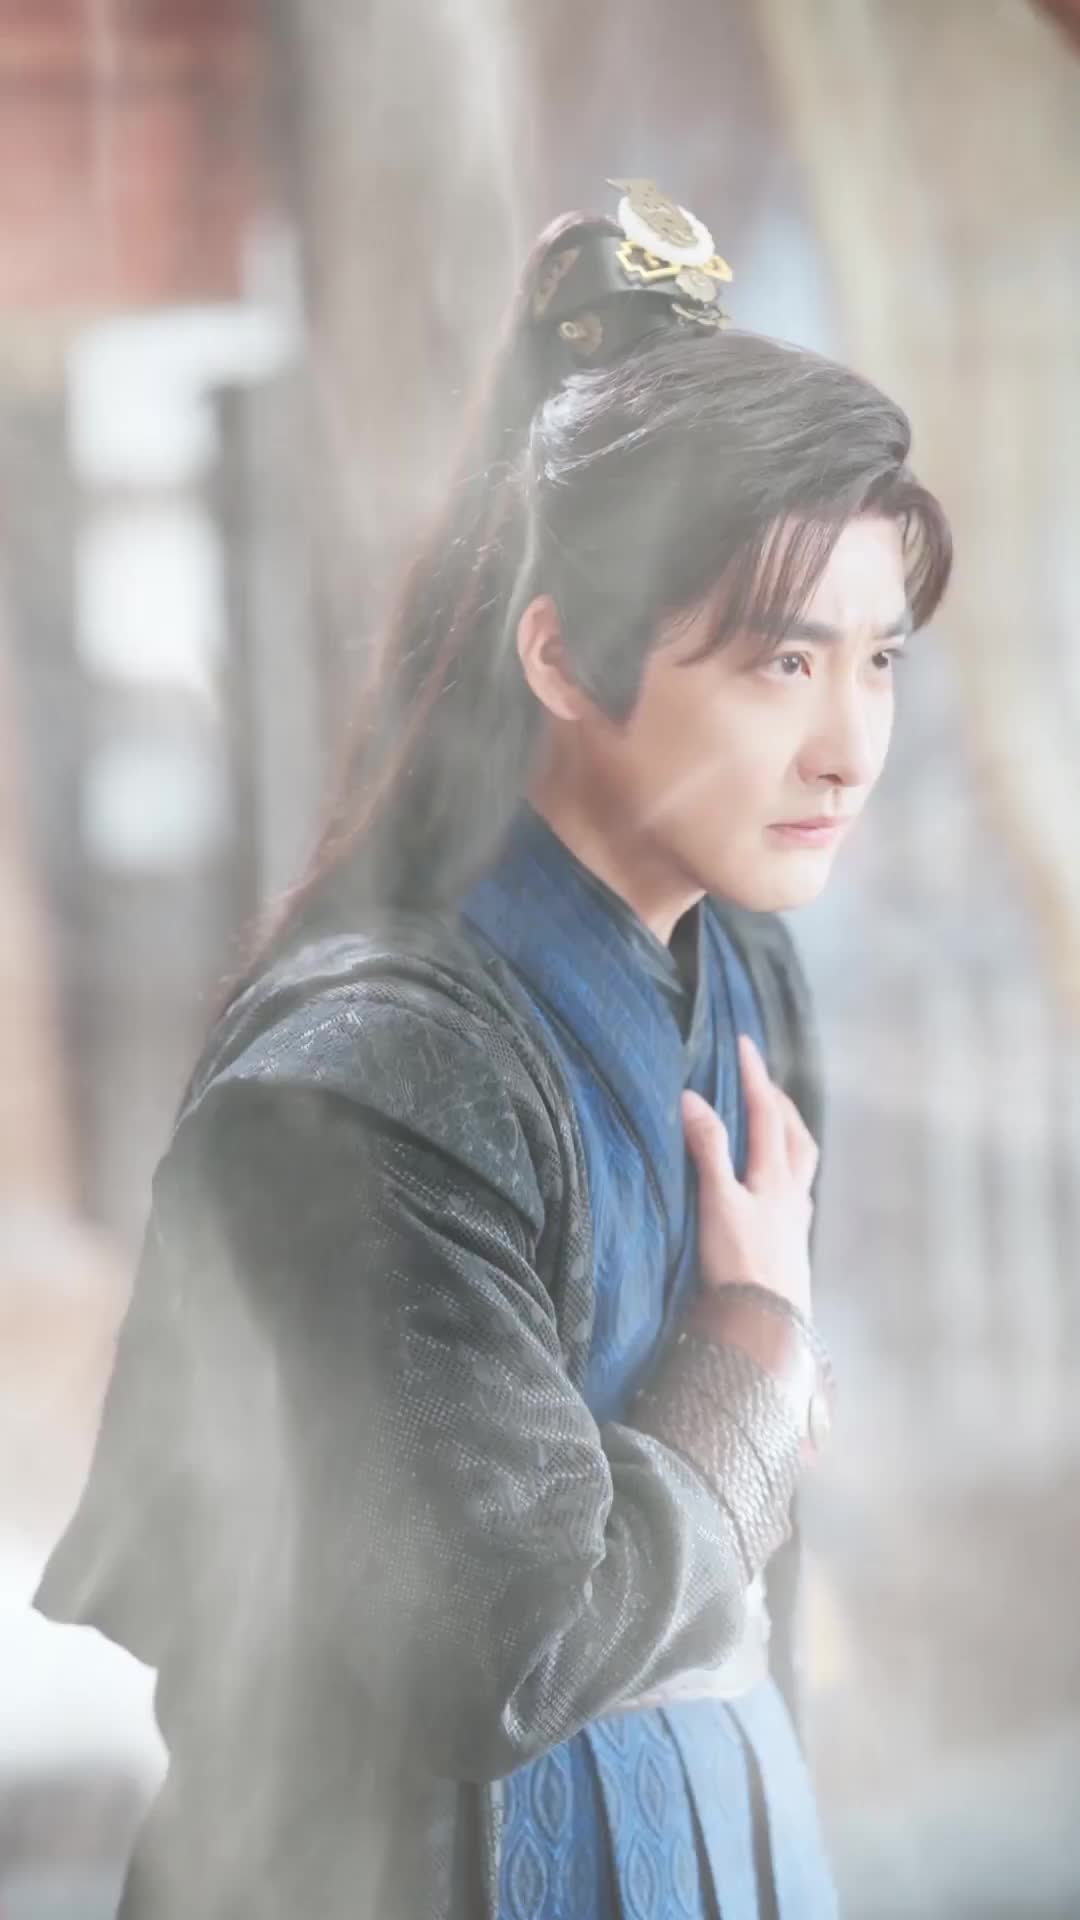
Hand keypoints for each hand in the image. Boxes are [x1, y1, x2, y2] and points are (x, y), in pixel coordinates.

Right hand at [682, 1034, 817, 1320]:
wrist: (767, 1328)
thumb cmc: (740, 1267)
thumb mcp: (718, 1204)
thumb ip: (707, 1151)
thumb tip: (693, 1099)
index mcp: (775, 1177)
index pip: (766, 1114)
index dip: (754, 1076)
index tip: (744, 1043)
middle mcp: (792, 1194)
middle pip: (795, 1134)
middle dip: (778, 1101)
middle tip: (759, 1079)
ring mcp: (796, 1220)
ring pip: (802, 1164)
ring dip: (790, 1134)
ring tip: (776, 1123)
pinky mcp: (792, 1246)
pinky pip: (797, 1193)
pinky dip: (788, 1172)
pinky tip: (777, 1185)